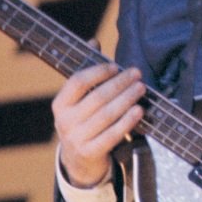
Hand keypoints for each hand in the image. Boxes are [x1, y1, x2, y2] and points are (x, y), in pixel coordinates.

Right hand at [52, 61, 144, 187]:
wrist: (78, 160)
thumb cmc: (83, 120)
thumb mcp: (80, 99)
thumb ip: (88, 72)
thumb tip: (93, 41)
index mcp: (60, 104)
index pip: (77, 82)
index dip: (98, 72)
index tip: (116, 66)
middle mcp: (65, 121)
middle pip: (97, 97)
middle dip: (120, 84)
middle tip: (137, 74)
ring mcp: (77, 139)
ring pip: (107, 115)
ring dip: (127, 99)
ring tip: (141, 88)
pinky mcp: (91, 152)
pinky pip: (113, 134)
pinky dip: (127, 121)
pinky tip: (139, 110)